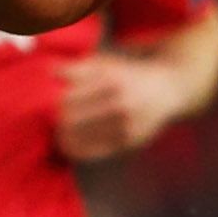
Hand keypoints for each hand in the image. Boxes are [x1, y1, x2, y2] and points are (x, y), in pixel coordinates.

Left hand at [54, 52, 177, 161]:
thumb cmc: (128, 75)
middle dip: (58, 123)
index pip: (68, 98)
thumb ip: (78, 68)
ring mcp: (126, 124)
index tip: (50, 107)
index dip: (55, 105)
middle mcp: (119, 103)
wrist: (167, 89)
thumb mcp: (106, 64)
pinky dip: (79, 151)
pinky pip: (96, 152)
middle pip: (72, 119)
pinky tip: (70, 147)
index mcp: (110, 81)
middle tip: (52, 124)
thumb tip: (50, 72)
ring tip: (58, 136)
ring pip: (82, 138)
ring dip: (64, 139)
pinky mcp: (130, 141)